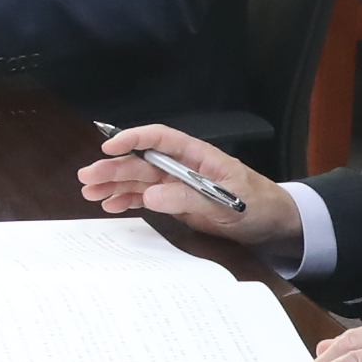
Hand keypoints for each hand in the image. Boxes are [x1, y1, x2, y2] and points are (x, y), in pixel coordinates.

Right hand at [80, 122, 298, 246]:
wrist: (273, 223)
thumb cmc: (258, 205)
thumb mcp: (226, 202)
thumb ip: (188, 197)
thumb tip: (152, 195)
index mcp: (197, 156)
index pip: (160, 138)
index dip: (133, 139)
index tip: (110, 147)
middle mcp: (182, 166)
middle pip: (141, 161)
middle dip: (113, 167)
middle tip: (88, 177)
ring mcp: (177, 184)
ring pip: (139, 180)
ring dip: (114, 185)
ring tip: (90, 193)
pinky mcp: (176, 201)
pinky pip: (146, 197)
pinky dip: (127, 200)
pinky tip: (111, 205)